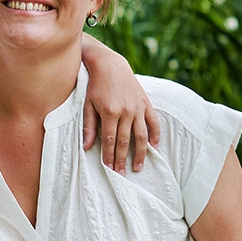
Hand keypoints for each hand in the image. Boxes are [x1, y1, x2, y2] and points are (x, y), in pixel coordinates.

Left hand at [80, 48, 159, 173]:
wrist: (110, 66)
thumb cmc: (95, 86)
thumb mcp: (87, 105)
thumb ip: (88, 126)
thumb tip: (86, 147)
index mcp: (110, 112)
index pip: (109, 140)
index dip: (109, 156)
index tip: (109, 169)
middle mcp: (126, 111)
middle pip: (125, 141)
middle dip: (122, 159)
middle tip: (121, 174)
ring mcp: (138, 107)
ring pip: (141, 136)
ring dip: (140, 153)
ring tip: (138, 167)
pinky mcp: (146, 103)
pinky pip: (153, 122)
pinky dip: (155, 135)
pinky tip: (153, 148)